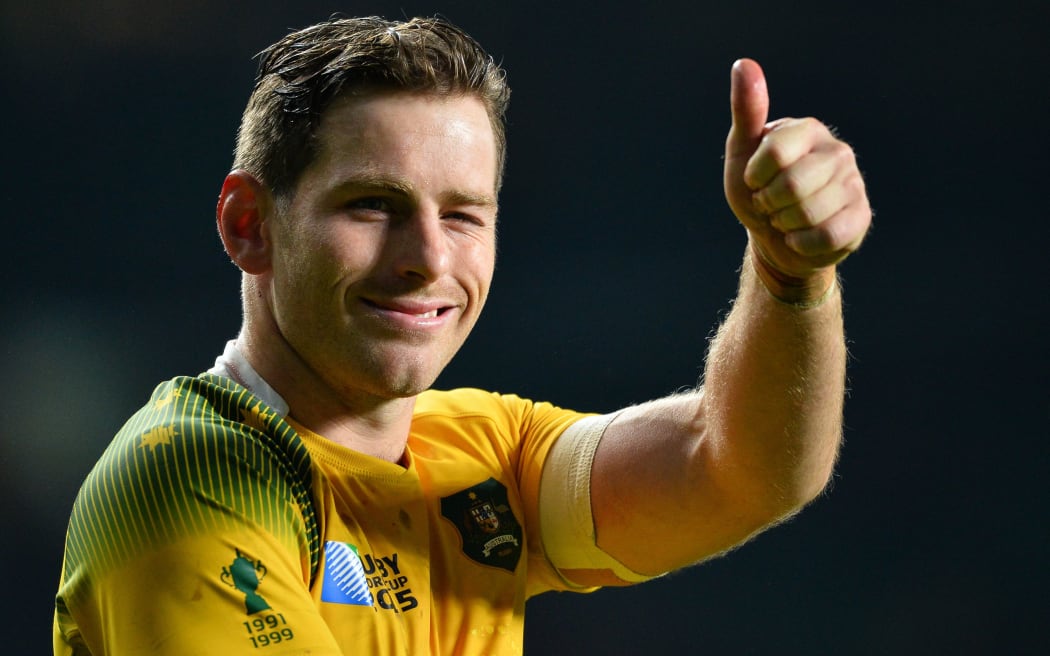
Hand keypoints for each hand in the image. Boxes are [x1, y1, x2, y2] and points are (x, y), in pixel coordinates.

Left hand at [723, 59, 870, 299]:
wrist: (775, 238)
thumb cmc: (757, 190)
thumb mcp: (742, 152)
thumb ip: (746, 111)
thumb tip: (744, 64)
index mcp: (808, 129)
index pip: (774, 152)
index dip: (754, 177)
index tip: (754, 181)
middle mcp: (837, 152)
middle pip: (792, 187)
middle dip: (769, 204)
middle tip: (770, 203)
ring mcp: (854, 184)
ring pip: (809, 214)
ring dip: (784, 225)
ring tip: (785, 218)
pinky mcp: (861, 217)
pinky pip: (826, 236)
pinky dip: (802, 243)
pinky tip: (800, 236)